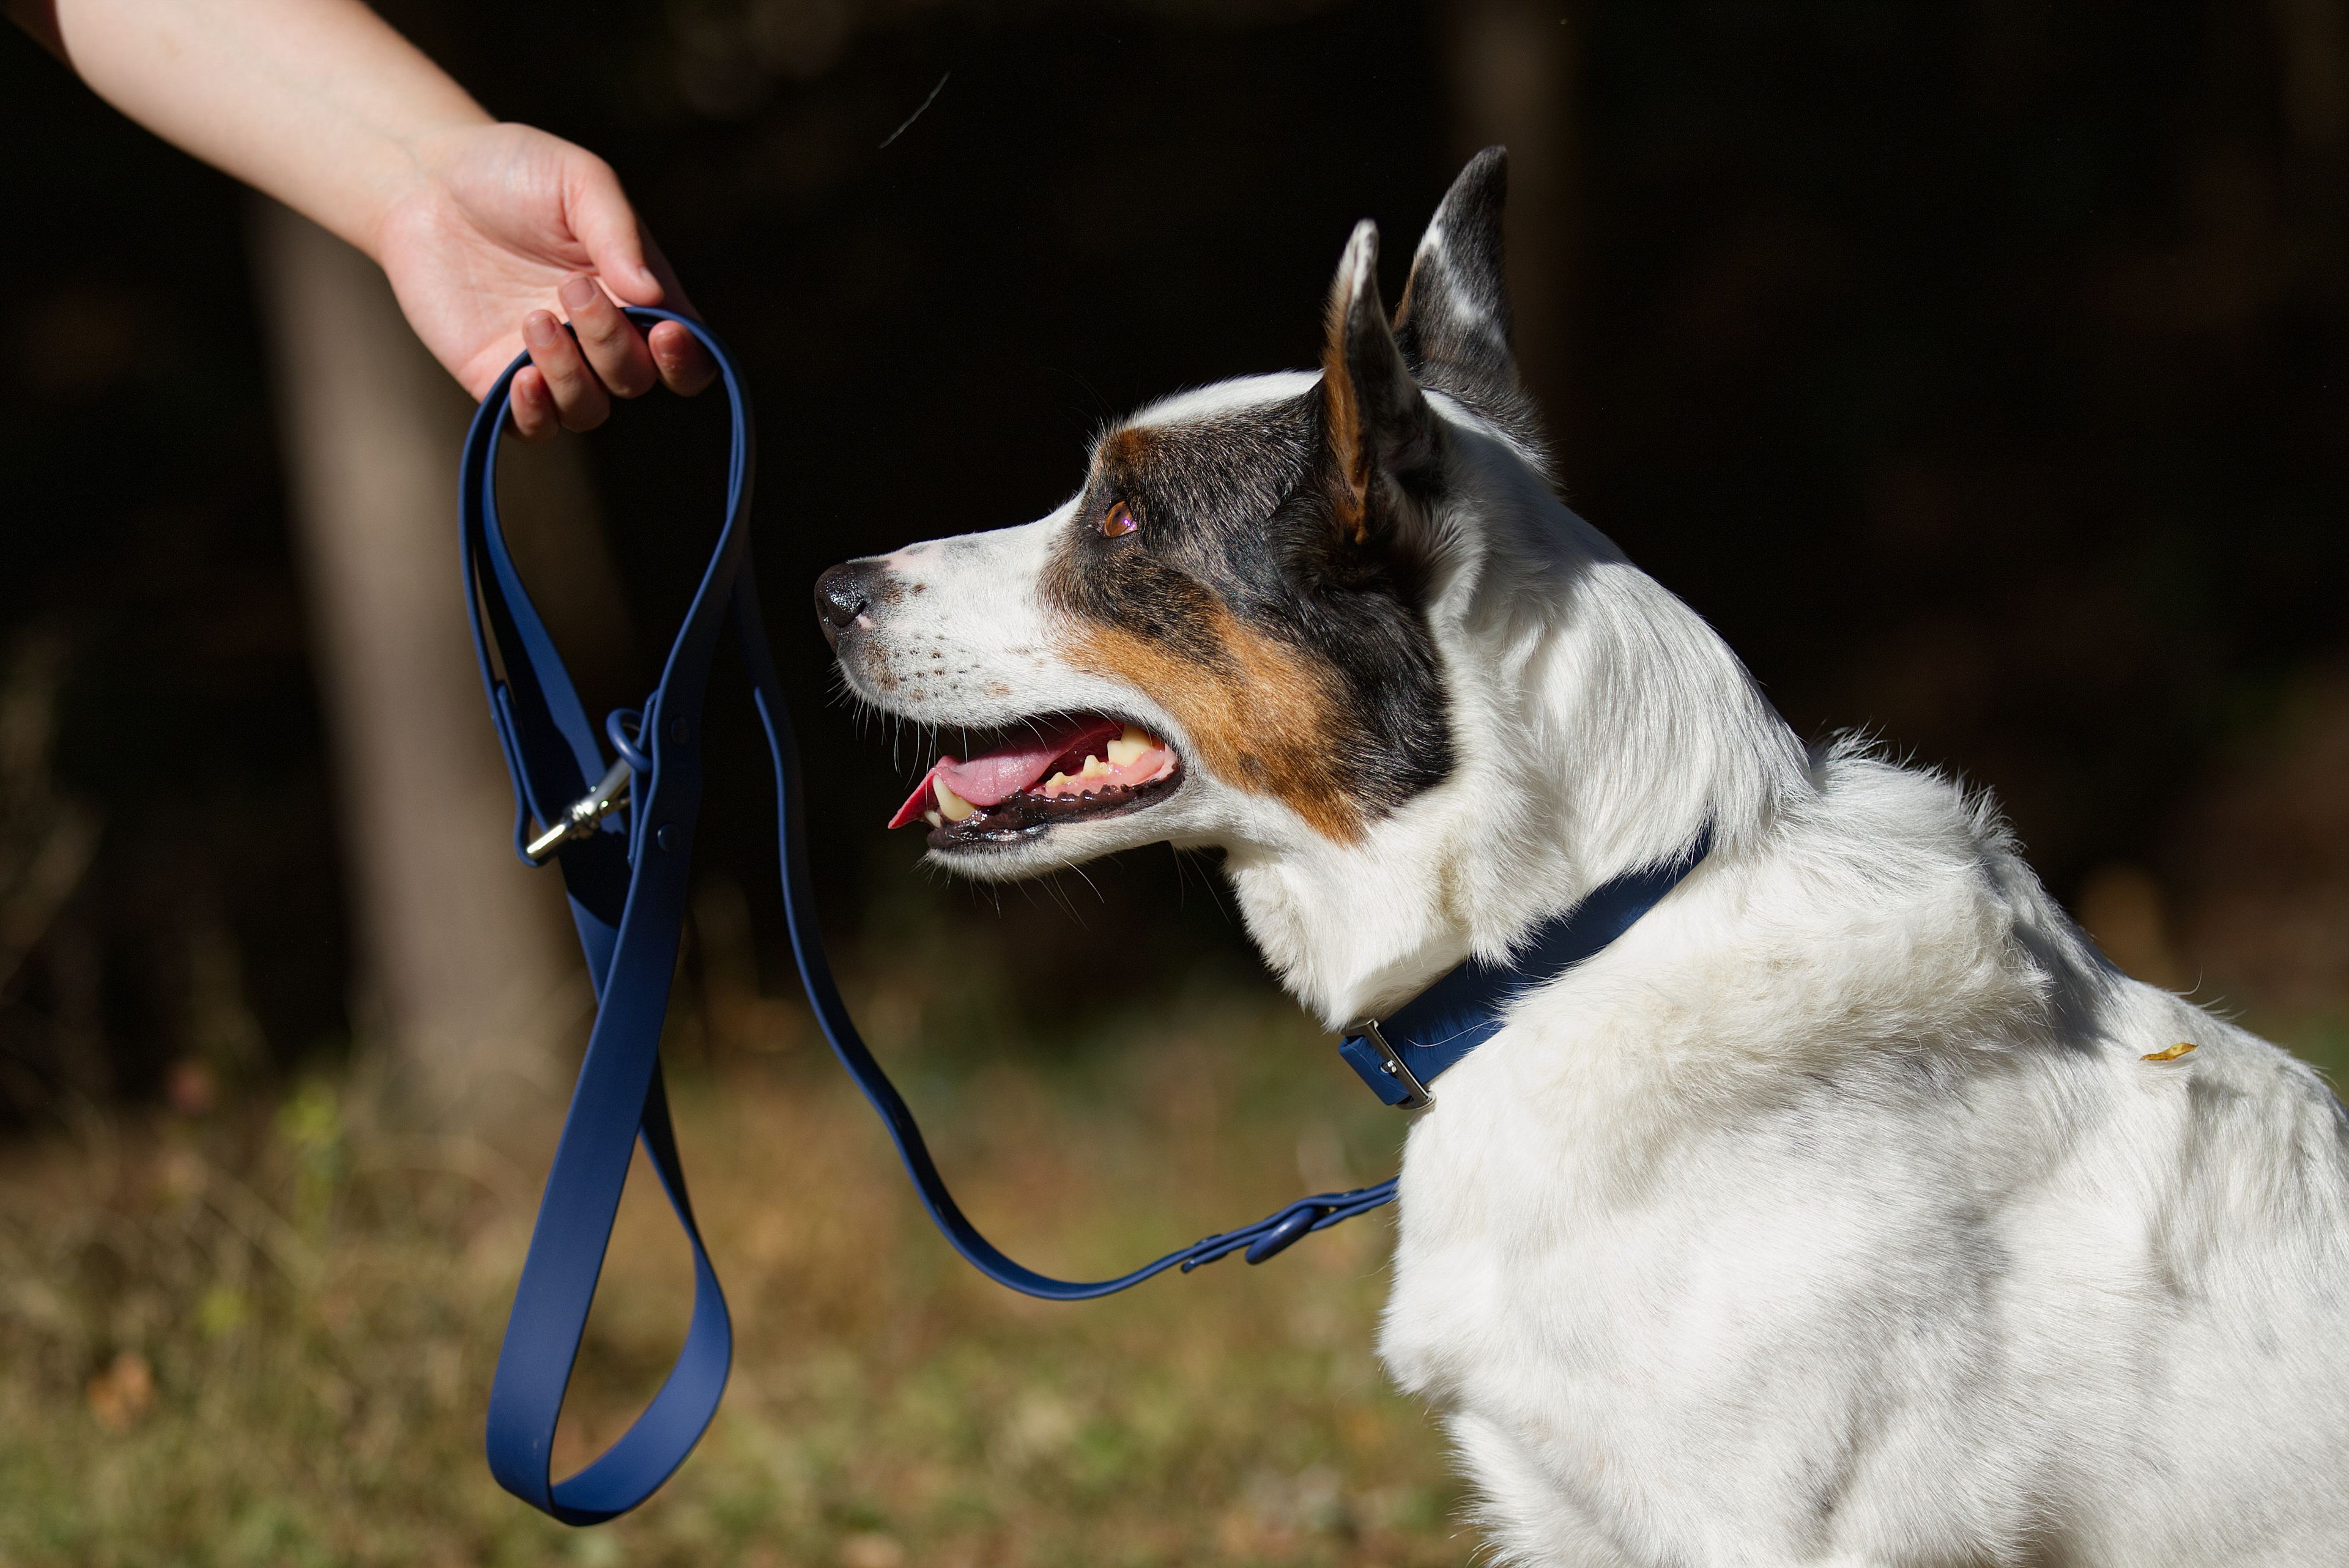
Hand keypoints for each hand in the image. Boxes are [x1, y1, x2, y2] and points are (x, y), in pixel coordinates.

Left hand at [375, 122, 716, 439]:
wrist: (421, 178)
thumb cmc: (510, 170)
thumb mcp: (578, 180)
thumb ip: (618, 233)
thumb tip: (654, 297)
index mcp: (636, 294)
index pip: (687, 354)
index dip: (686, 359)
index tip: (664, 330)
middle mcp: (600, 337)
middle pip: (638, 379)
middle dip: (611, 343)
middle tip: (570, 287)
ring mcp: (550, 361)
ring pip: (589, 409)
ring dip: (570, 374)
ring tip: (534, 318)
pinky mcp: (495, 377)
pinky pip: (532, 427)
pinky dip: (536, 413)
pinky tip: (521, 377)